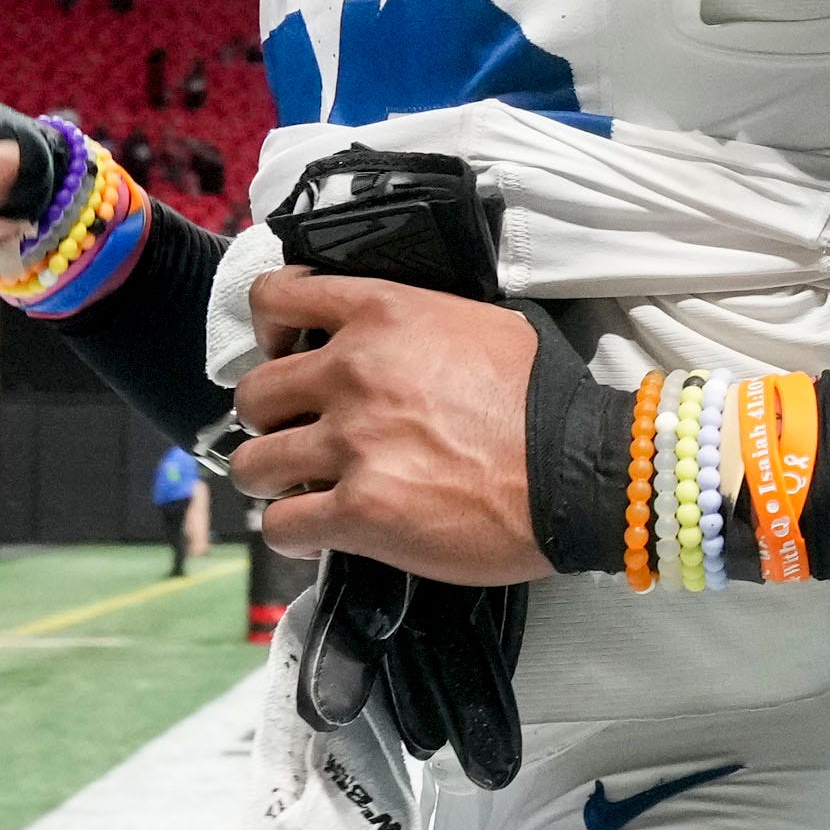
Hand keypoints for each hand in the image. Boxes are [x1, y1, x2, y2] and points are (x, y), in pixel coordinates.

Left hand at [228, 268, 547, 584]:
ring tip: (297, 486)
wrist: (577, 471)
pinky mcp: (361, 512)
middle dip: (269, 418)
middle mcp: (353, 371)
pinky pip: (282, 526)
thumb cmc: (540, 399)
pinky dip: (291, 532)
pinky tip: (317, 531)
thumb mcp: (478, 321)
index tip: (284, 353)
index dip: (268, 331)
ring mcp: (352, 444)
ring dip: (270, 478)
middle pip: (254, 393)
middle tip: (296, 433)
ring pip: (252, 464)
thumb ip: (413, 320)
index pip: (274, 297)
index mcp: (380, 314)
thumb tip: (385, 332)